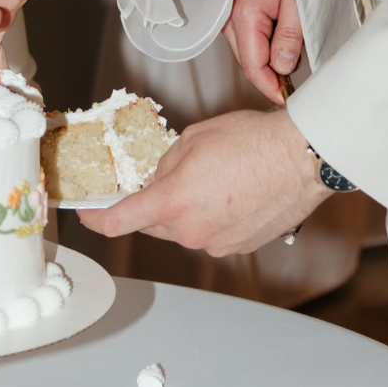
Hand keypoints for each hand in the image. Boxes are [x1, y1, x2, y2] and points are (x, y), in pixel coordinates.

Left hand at [79, 108, 325, 256]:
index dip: (96, 218)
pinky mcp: (237, 247)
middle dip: (154, 202)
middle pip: (153, 223)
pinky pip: (210, 232)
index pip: (119, 221)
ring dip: (187, 208)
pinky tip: (231, 192)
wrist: (300, 158)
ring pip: (183, 228)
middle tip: (171, 175)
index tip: (87, 213)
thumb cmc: (251, 141)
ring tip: (214, 177)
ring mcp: (215, 243)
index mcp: (172, 202)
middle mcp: (190, 231)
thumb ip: (164, 165)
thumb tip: (155, 180)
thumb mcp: (192, 139)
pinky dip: (212, 215)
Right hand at [224, 0, 301, 101]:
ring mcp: (233, 16)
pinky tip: (285, 46)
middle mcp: (232, 20)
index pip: (253, 68)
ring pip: (250, 54)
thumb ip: (289, 36)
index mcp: (245, 17)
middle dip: (272, 79)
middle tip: (298, 87)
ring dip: (270, 64)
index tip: (289, 101)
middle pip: (249, 64)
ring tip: (294, 63)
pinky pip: (250, 41)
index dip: (271, 88)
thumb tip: (283, 68)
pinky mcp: (239, 13)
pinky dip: (266, 49)